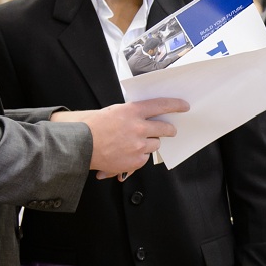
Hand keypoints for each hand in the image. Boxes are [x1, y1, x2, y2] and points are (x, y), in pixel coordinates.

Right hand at [60, 97, 187, 179]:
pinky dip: (139, 156)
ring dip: (150, 143)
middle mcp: (138, 127)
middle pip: (165, 129)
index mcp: (133, 111)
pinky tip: (127, 153)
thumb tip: (150, 117)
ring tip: (135, 143)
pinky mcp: (135, 160)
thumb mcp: (115, 111)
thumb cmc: (94, 126)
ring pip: (156, 144)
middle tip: (170, 130)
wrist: (80, 144)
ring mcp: (138, 145)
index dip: (175, 105)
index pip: (161, 105)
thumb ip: (133, 114)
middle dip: (169, 130)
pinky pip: (145, 158)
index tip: (184, 106)